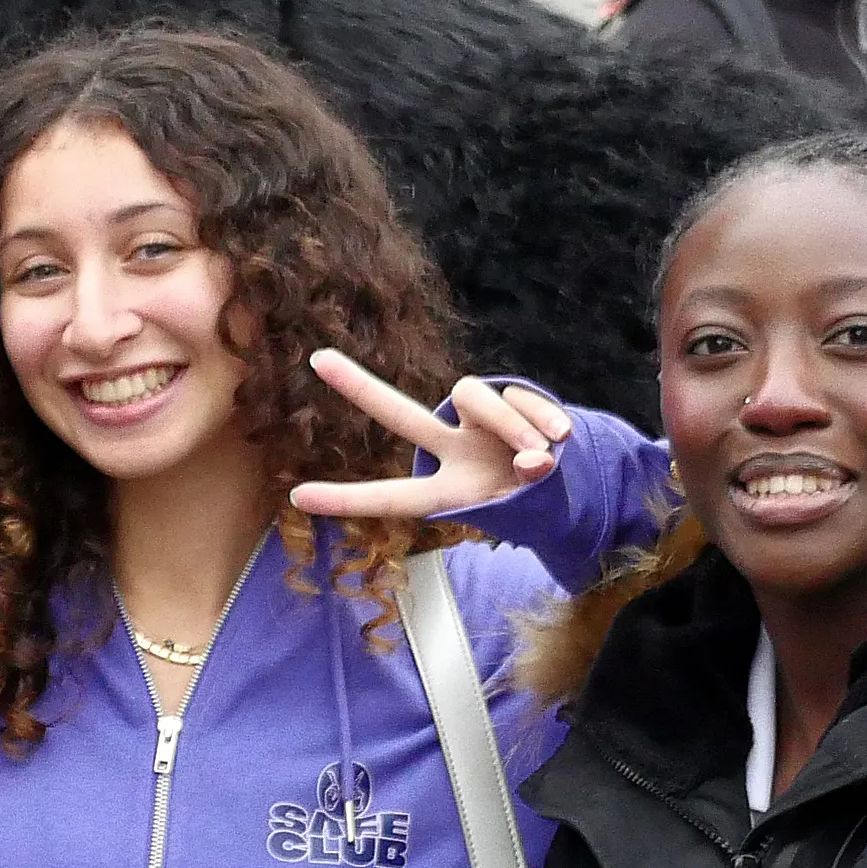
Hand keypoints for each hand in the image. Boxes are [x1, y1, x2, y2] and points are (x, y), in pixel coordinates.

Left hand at [284, 352, 572, 521]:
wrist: (570, 487)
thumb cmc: (532, 504)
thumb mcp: (525, 509)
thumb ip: (528, 484)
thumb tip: (536, 456)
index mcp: (444, 490)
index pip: (391, 497)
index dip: (347, 500)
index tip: (297, 496)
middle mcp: (452, 448)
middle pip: (401, 415)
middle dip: (360, 387)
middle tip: (317, 358)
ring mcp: (478, 421)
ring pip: (473, 397)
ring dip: (509, 426)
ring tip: (539, 460)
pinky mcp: (512, 398)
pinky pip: (519, 397)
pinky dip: (541, 419)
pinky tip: (559, 438)